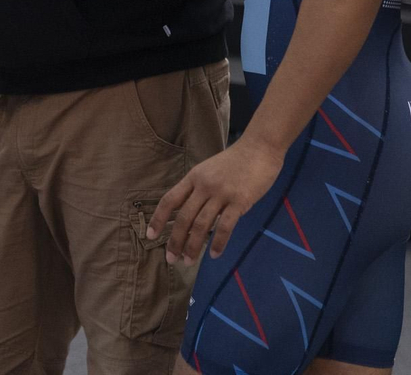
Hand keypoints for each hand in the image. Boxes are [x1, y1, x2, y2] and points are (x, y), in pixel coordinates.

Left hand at [147, 139, 284, 264]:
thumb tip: (190, 218)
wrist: (260, 147)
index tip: (150, 235)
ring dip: (193, 247)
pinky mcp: (240, 201)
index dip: (158, 218)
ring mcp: (222, 193)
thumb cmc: (236, 161)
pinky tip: (214, 255)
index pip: (170, 200)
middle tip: (171, 259)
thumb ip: (199, 190)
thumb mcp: (210, 170)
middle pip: (183, 217)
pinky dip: (218, 243)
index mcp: (194, 177)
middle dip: (175, 241)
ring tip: (188, 262)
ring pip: (201, 225)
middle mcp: (204, 186)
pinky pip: (225, 227)